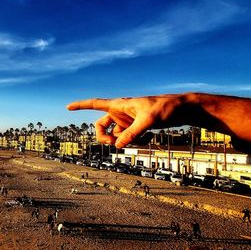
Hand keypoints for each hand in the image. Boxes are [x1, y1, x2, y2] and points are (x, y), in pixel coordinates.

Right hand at [67, 94, 182, 147]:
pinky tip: (148, 139)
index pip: (95, 104)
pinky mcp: (136, 127)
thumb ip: (132, 134)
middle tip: (113, 144)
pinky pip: (128, 139)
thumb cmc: (166, 108)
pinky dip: (135, 142)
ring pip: (116, 136)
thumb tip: (118, 146)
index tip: (68, 107)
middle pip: (101, 126)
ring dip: (124, 142)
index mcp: (120, 104)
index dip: (81, 105)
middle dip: (104, 137)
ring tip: (141, 140)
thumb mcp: (148, 121)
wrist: (182, 109)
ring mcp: (127, 120)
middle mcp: (121, 112)